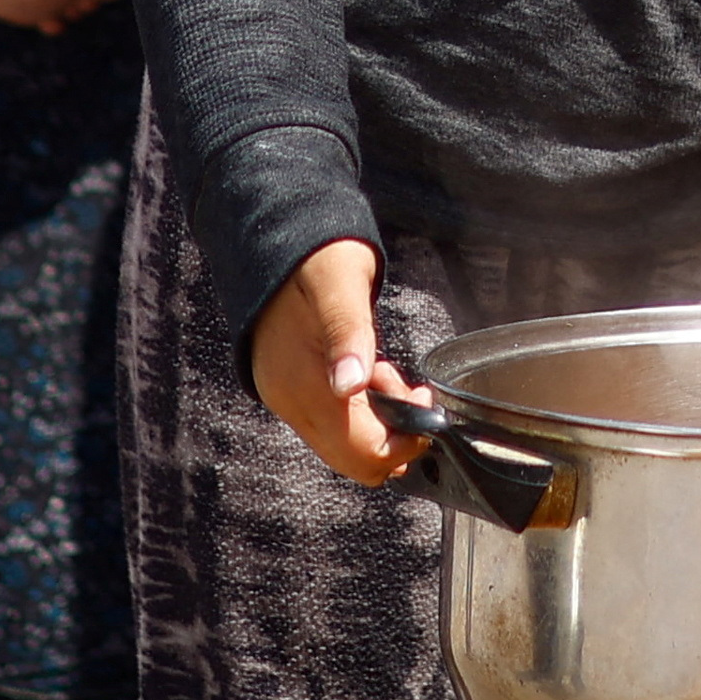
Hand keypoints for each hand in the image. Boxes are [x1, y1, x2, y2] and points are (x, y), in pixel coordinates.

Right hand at [247, 240, 426, 486]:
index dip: (404, 439)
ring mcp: (289, 400)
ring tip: (387, 373)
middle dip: (394, 433)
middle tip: (408, 387)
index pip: (362, 452)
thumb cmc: (315, 256)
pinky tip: (370, 374)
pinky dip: (363, 410)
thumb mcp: (341, 284)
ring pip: (347, 445)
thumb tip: (350, 384)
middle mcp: (291, 403)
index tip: (422, 401)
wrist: (278, 239)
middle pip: (355, 460)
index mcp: (303, 384)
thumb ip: (349, 334)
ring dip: (380, 419)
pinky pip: (336, 424)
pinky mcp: (293, 391)